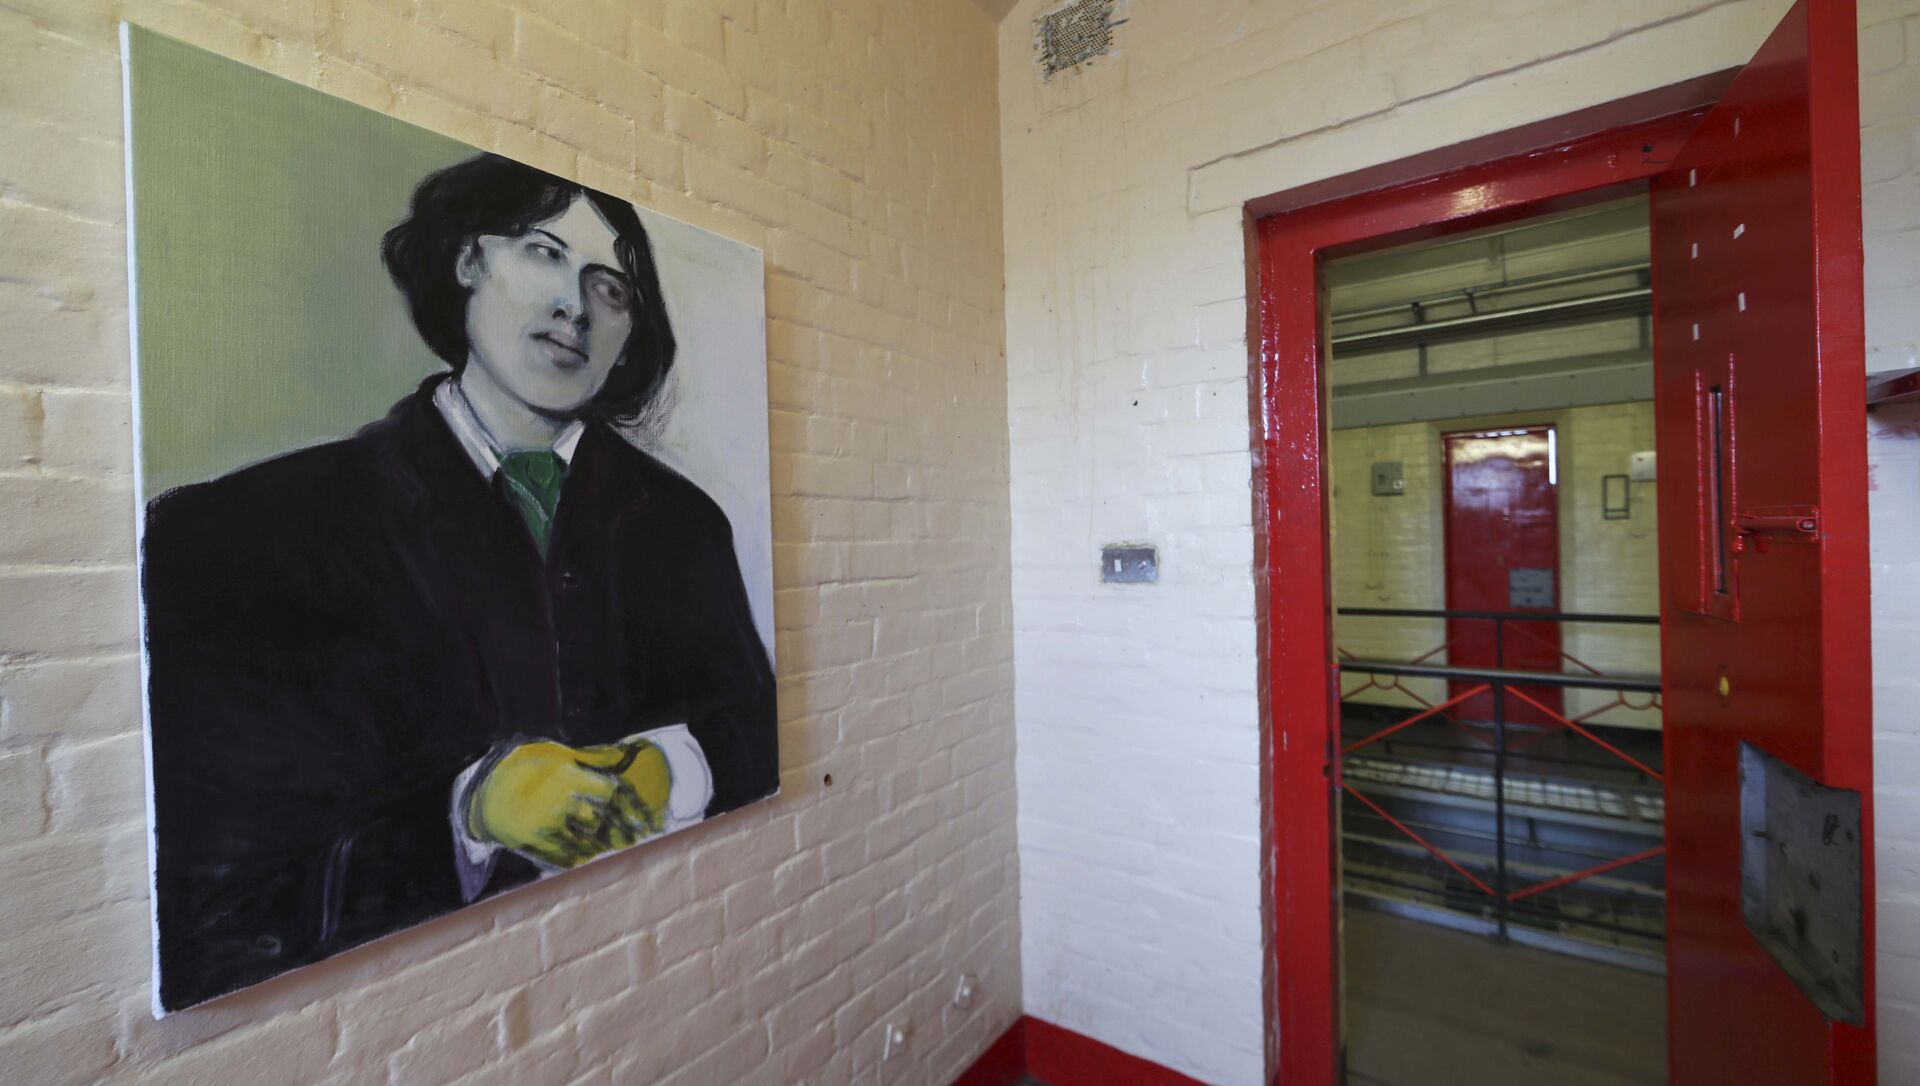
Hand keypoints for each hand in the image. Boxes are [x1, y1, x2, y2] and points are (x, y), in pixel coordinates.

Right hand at [466, 739, 668, 867]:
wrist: (485, 792)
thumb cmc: (529, 769)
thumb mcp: (558, 756)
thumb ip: (593, 758)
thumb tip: (627, 753)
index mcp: (566, 775)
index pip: (612, 792)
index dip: (636, 807)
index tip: (652, 820)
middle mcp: (557, 801)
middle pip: (603, 822)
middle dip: (625, 833)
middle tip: (640, 838)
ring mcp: (543, 826)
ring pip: (588, 844)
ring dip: (605, 848)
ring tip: (617, 848)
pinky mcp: (532, 844)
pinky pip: (567, 859)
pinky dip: (583, 859)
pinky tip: (591, 857)